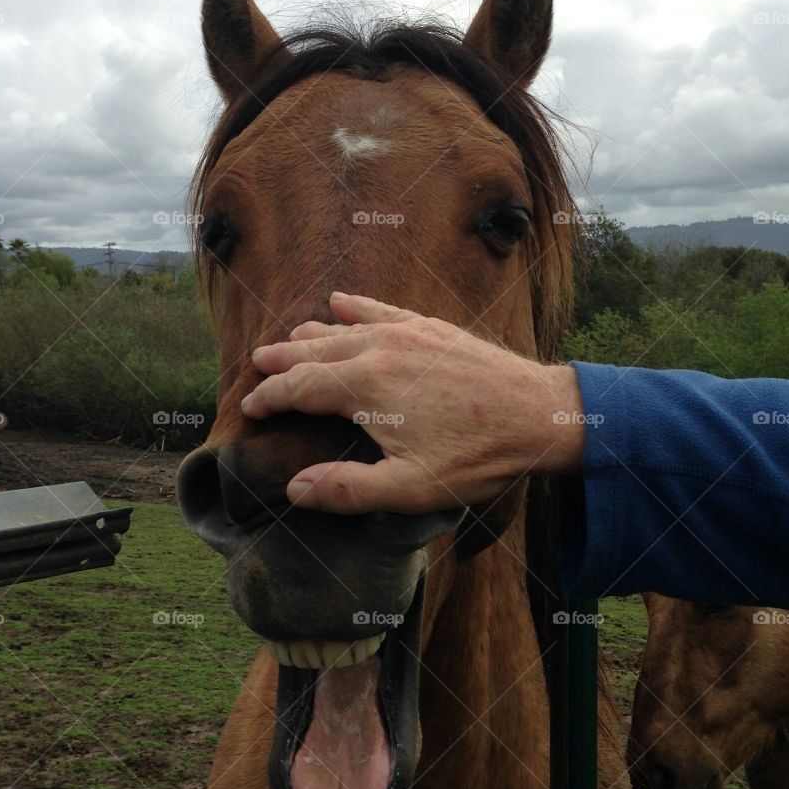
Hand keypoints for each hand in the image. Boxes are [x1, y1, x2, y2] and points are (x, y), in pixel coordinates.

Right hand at [241, 292, 585, 514]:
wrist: (539, 415)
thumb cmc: (477, 456)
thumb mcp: (411, 488)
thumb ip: (349, 489)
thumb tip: (295, 489)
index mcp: (366, 386)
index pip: (301, 388)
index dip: (271, 397)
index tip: (249, 406)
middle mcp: (379, 349)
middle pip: (315, 350)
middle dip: (282, 359)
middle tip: (256, 364)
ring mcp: (406, 333)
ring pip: (343, 328)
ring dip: (310, 335)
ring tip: (288, 337)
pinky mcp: (431, 328)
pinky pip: (381, 309)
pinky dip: (355, 305)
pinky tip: (339, 299)